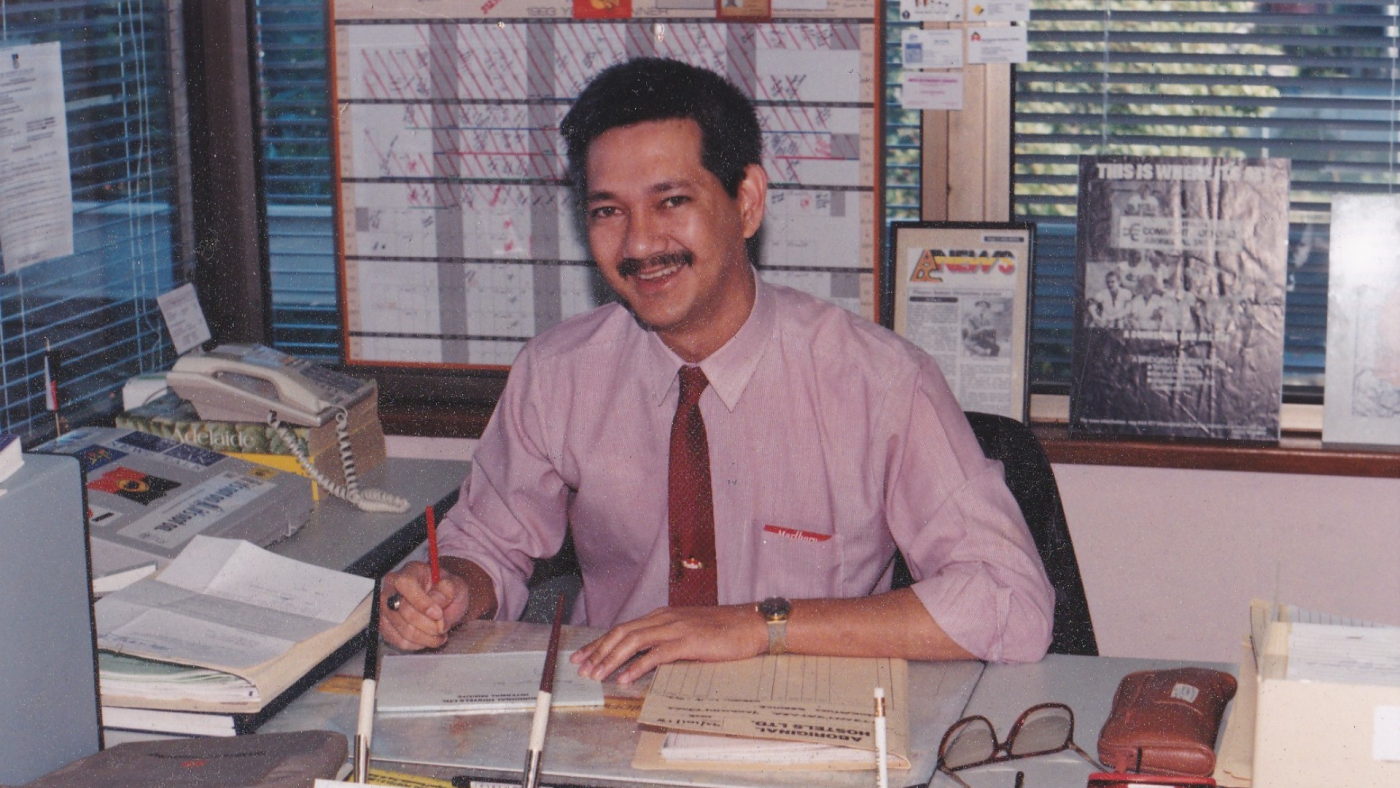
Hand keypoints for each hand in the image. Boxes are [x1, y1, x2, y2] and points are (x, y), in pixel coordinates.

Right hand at [379, 561, 470, 650]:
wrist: (442, 602)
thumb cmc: (447, 591)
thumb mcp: (456, 585)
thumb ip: (447, 591)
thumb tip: (435, 605)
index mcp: (410, 571)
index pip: (406, 584)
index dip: (421, 602)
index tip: (438, 614)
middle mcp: (391, 587)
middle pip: (403, 610)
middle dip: (428, 624)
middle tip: (443, 628)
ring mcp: (385, 608)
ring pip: (402, 629)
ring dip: (425, 637)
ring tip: (440, 635)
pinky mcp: (384, 626)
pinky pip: (398, 641)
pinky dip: (417, 644)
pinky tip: (428, 639)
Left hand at [569, 605, 766, 683]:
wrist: (752, 624)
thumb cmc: (725, 630)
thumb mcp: (690, 632)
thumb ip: (669, 640)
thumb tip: (649, 657)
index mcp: (663, 615)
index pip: (624, 628)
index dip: (601, 642)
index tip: (583, 656)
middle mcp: (664, 618)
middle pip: (622, 633)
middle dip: (598, 651)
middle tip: (581, 668)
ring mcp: (675, 628)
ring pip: (633, 642)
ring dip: (611, 659)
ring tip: (596, 675)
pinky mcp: (688, 642)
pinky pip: (656, 654)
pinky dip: (637, 666)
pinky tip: (625, 678)